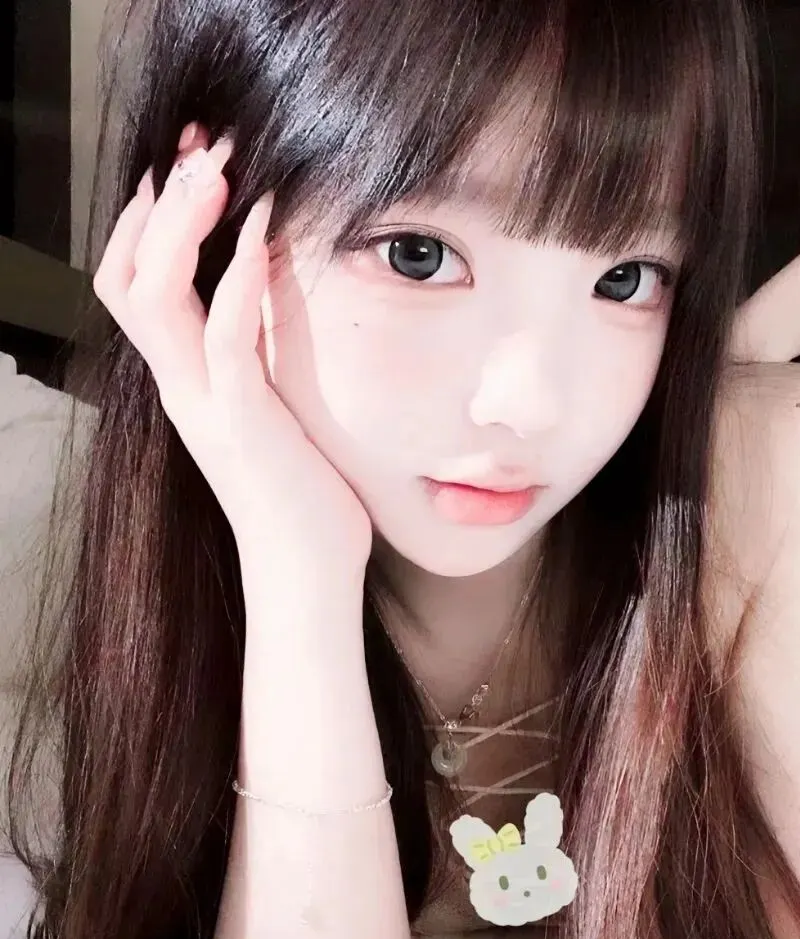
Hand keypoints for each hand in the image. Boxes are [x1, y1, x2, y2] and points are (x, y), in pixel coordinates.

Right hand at [93, 125, 372, 576]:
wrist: (307, 569)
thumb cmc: (300, 491)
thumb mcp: (272, 410)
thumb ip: (257, 357)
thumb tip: (270, 300)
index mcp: (185, 379)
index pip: (134, 284)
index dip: (147, 220)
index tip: (190, 164)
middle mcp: (180, 384)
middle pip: (126, 275)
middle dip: (157, 203)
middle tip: (199, 142)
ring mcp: (203, 402)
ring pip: (155, 295)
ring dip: (182, 223)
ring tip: (217, 165)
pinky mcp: (242, 420)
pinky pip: (225, 336)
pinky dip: (237, 278)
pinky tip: (259, 233)